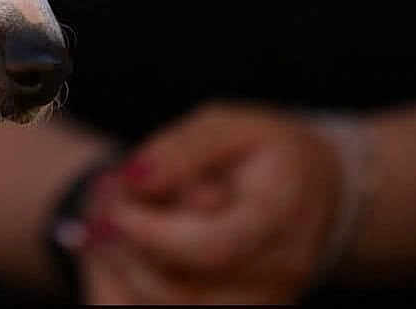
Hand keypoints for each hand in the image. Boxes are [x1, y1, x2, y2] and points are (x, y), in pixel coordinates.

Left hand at [62, 103, 349, 303]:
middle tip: (106, 202)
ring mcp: (258, 303)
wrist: (309, 191)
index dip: (149, 231)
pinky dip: (124, 286)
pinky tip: (115, 249)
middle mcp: (277, 274)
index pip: (211, 247)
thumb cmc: (262, 151)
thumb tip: (135, 178)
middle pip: (181, 289)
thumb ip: (182, 150)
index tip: (116, 201)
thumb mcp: (227, 125)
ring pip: (165, 307)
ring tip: (111, 218)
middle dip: (125, 248)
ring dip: (121, 267)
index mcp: (280, 215)